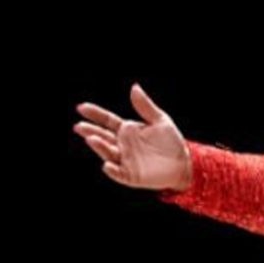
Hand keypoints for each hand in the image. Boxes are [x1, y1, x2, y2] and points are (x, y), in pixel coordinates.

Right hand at [73, 83, 191, 190]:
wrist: (184, 163)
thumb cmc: (171, 142)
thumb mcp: (159, 120)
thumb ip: (145, 106)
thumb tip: (134, 87)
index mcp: (127, 130)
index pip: (107, 121)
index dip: (95, 114)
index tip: (81, 108)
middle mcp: (122, 145)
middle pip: (103, 137)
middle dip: (91, 131)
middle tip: (79, 126)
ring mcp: (125, 160)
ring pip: (108, 153)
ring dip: (100, 147)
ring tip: (91, 139)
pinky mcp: (131, 175)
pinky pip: (119, 173)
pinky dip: (112, 170)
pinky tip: (107, 165)